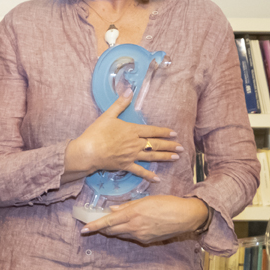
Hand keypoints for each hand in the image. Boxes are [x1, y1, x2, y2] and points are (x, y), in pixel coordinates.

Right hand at [64, 90, 181, 183]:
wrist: (88, 151)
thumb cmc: (96, 133)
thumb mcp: (107, 115)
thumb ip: (120, 103)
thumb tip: (130, 90)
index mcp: (132, 130)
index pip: (152, 131)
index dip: (164, 132)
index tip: (174, 133)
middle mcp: (135, 144)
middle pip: (156, 144)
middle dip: (169, 145)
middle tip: (181, 147)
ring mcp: (131, 155)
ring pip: (152, 156)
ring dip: (165, 157)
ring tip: (176, 157)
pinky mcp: (125, 165)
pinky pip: (139, 171)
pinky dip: (148, 175)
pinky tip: (157, 178)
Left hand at [81, 195, 209, 243]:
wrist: (187, 216)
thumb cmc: (167, 203)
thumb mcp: (146, 200)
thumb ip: (128, 206)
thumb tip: (112, 209)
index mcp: (133, 214)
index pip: (108, 222)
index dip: (94, 226)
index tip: (83, 229)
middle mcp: (134, 227)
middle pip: (112, 230)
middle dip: (102, 229)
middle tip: (94, 226)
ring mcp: (141, 236)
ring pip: (121, 234)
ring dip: (113, 230)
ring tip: (110, 225)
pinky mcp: (147, 241)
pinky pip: (132, 237)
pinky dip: (127, 232)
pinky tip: (130, 226)